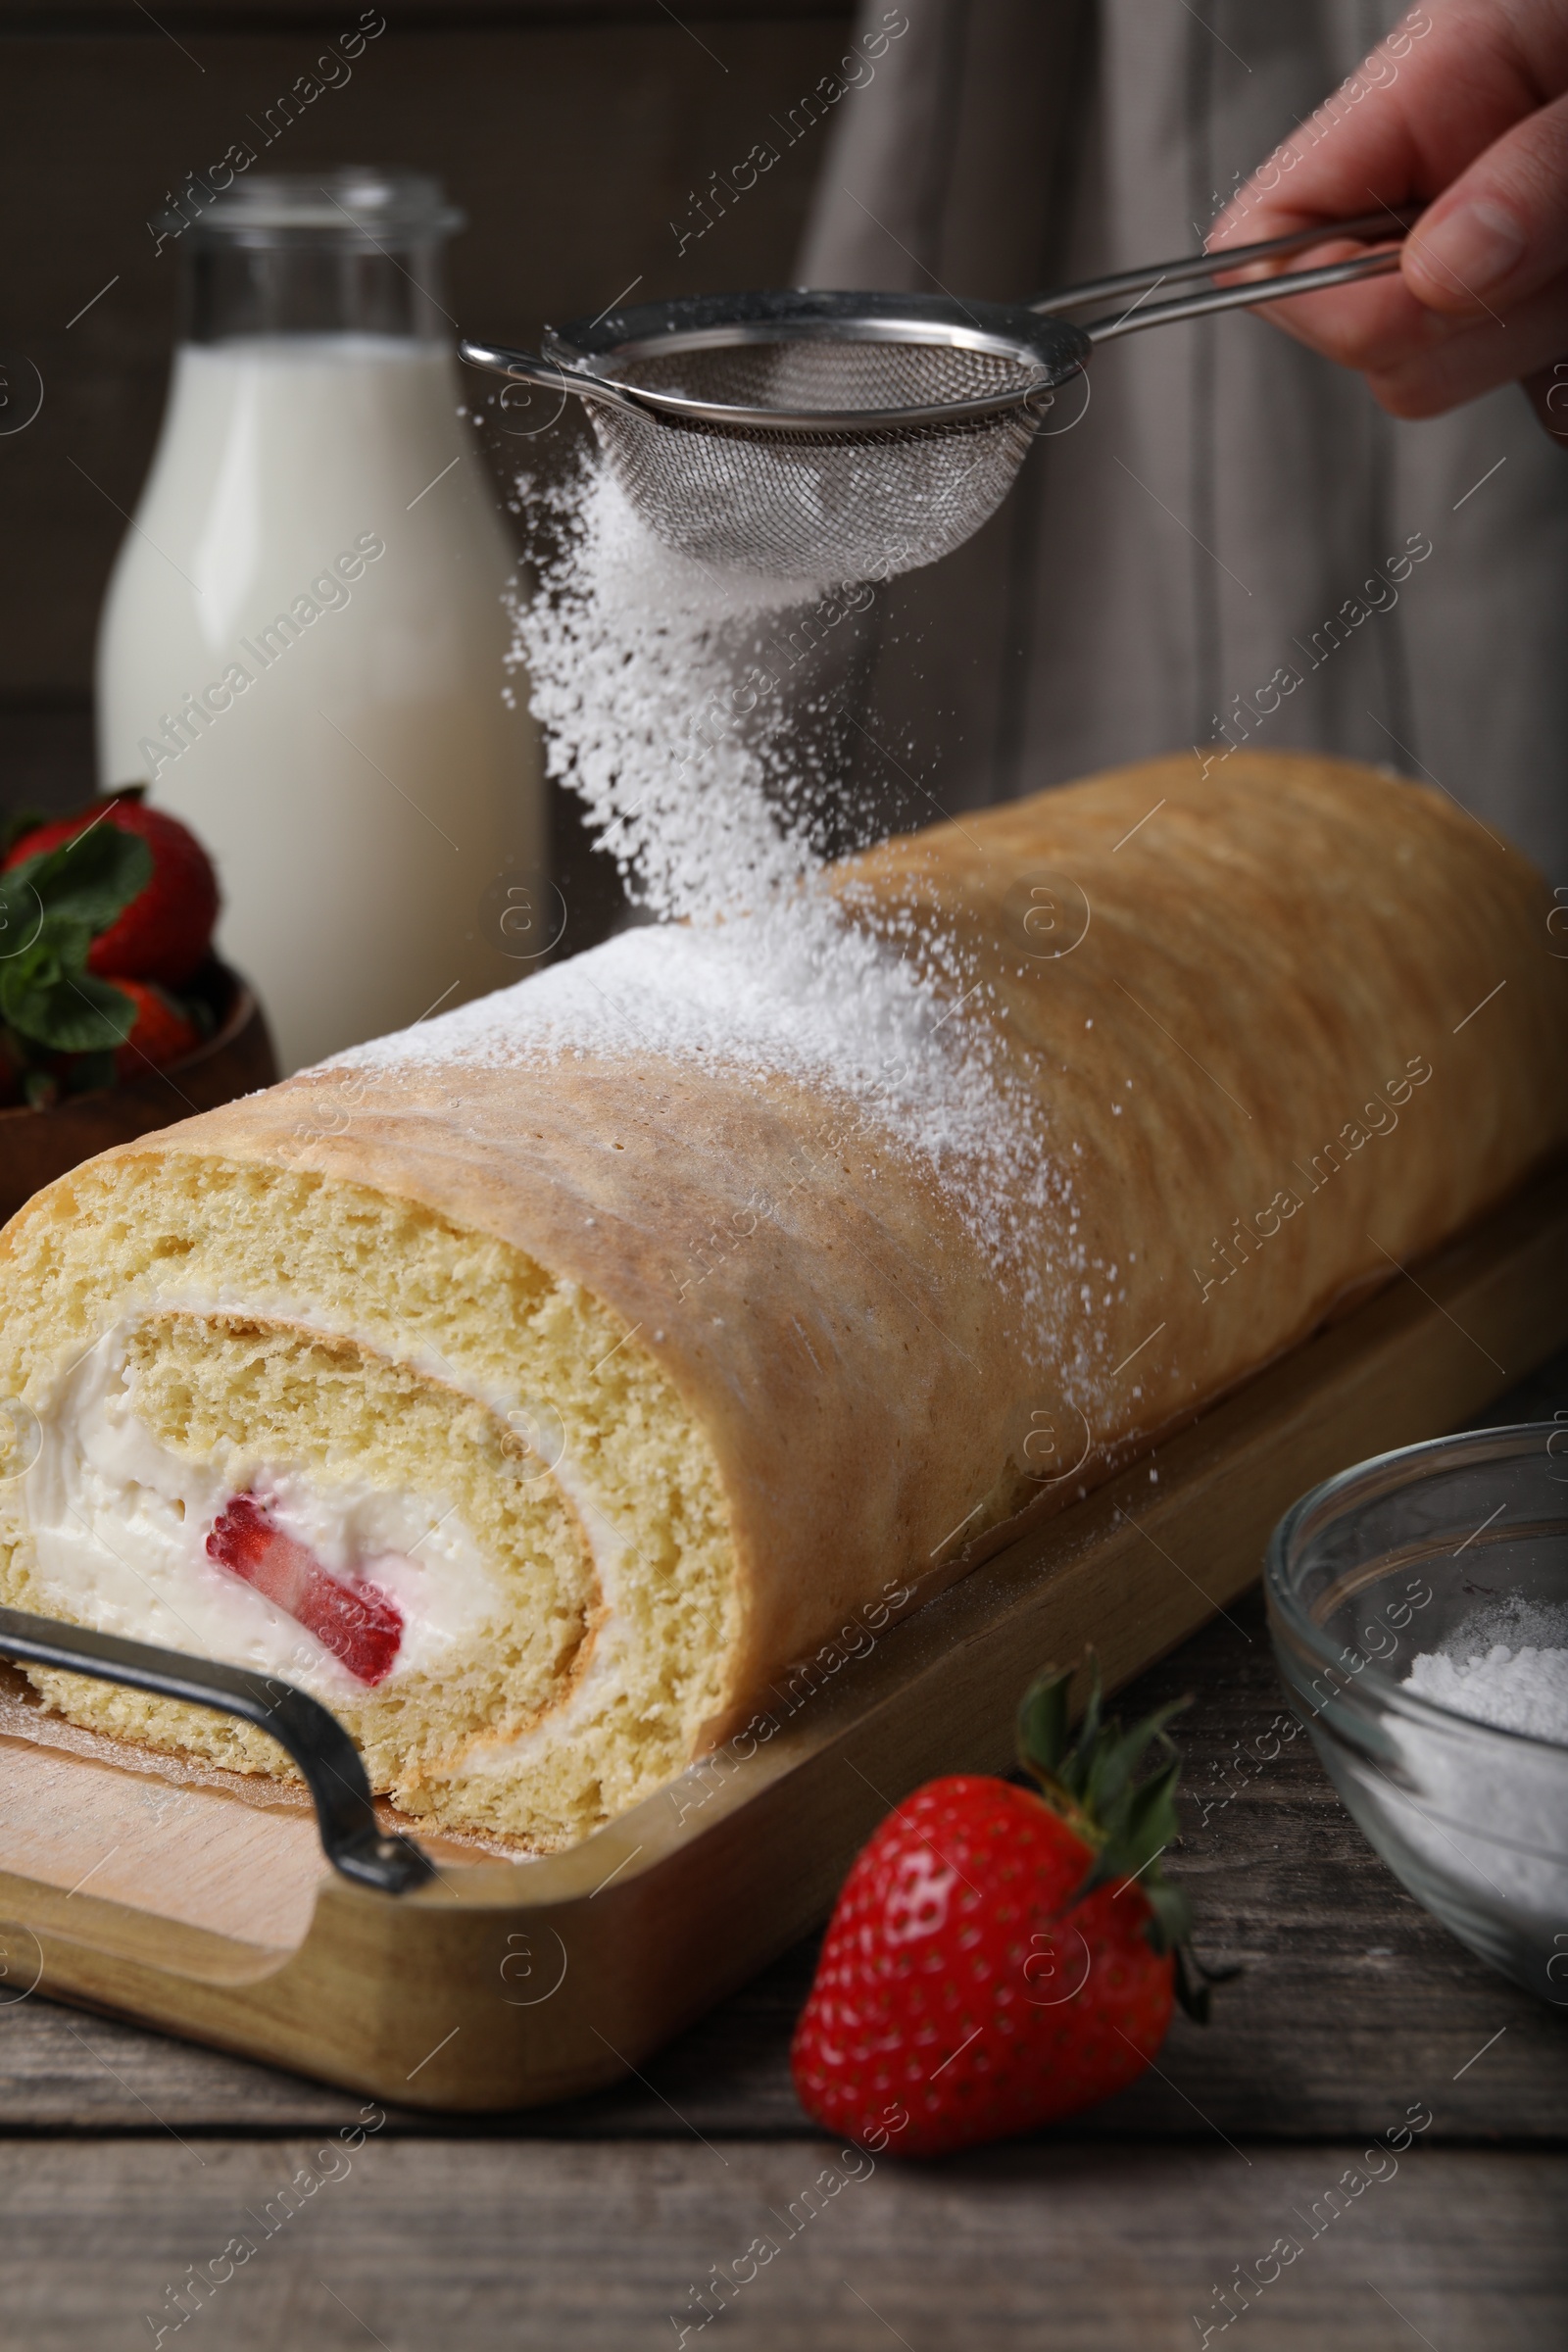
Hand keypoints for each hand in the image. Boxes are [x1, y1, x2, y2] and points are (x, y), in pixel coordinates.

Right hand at [1210, 1, 1567, 427]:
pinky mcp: (1537, 303)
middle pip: (1361, 339)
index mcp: (1413, 98)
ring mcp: (1482, 251)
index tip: (1437, 282)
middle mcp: (1431, 182)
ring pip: (1444, 375)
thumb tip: (1441, 271)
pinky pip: (1530, 379)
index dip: (1320, 294)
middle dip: (1468, 322)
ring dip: (1538, 332)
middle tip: (1563, 243)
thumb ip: (1537, 175)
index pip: (1262, 241)